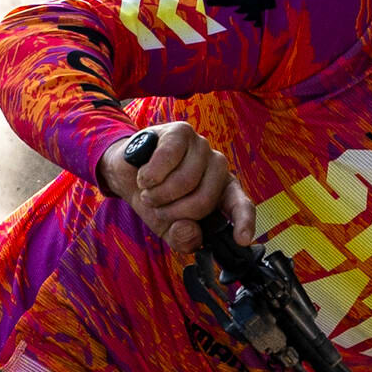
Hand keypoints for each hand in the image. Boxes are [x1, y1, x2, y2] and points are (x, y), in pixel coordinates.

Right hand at [100, 124, 231, 250]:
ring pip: (184, 181)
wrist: (127, 174)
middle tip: (157, 207)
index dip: (244, 222)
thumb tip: (188, 230)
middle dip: (173, 212)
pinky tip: (144, 176)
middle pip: (203, 201)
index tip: (242, 239)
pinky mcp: (182, 132)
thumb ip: (182, 238)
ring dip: (156, 195)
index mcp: (222, 192)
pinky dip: (149, 175)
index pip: (241, 206)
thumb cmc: (155, 199)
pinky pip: (168, 159)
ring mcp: (201, 147)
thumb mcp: (168, 229)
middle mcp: (218, 167)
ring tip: (148, 191)